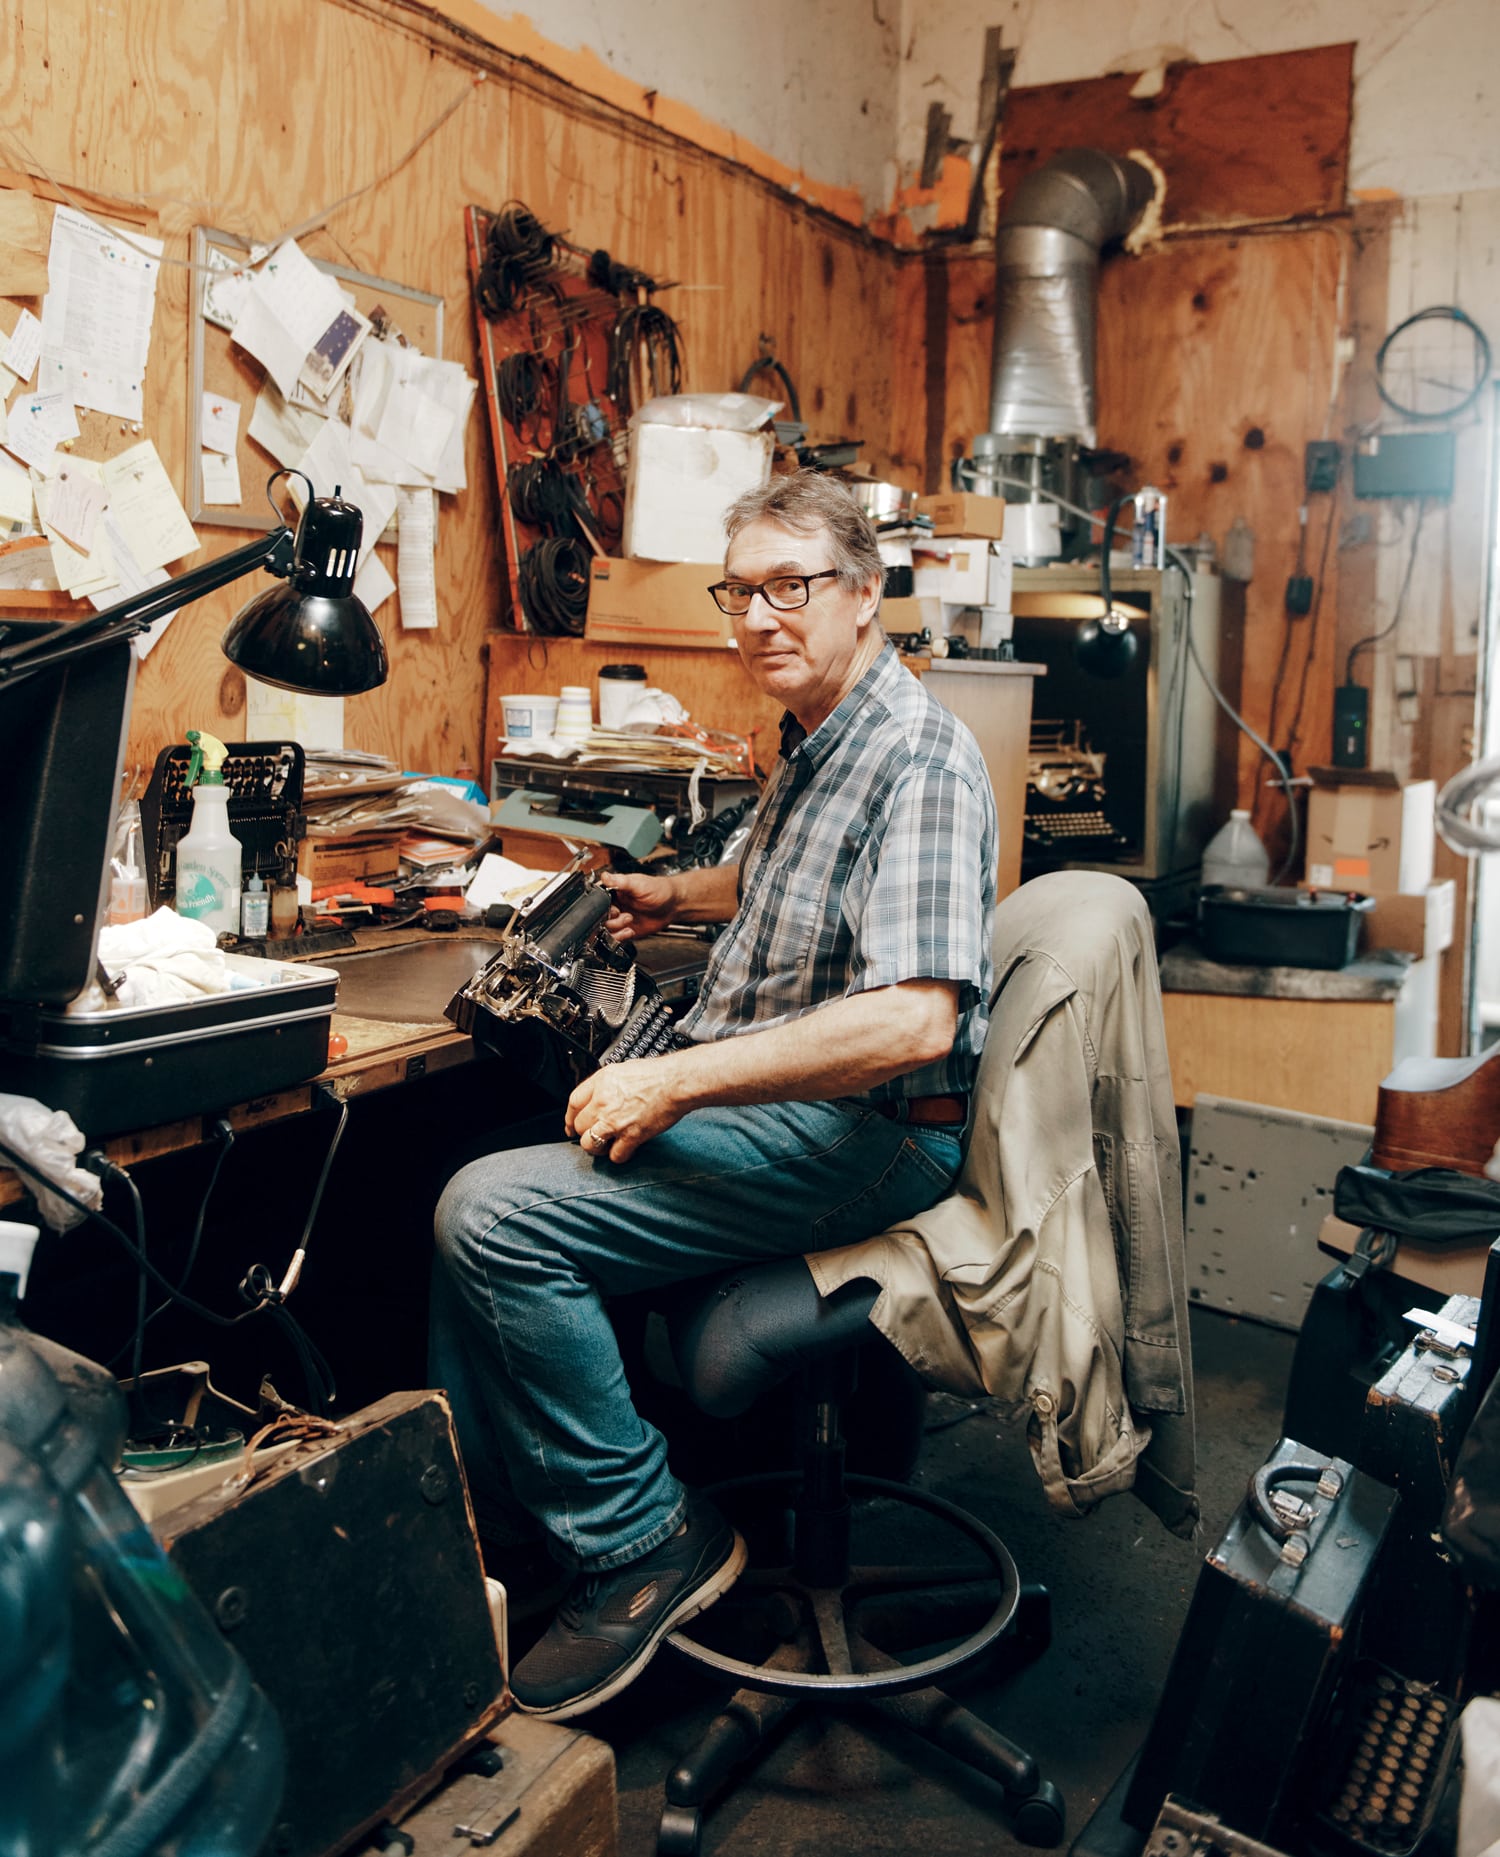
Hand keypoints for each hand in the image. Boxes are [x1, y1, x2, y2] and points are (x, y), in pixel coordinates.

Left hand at [565, 1057, 683, 1162]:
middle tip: (593, 1135)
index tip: (571, 1125)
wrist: (677, 1082)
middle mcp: (603, 1102)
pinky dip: (619, 1156)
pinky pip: (615, 1155)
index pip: (573, 1103)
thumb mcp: (623, 1070)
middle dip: (584, 1133)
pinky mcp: (630, 1136)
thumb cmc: (657, 1075)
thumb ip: (607, 1085)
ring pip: (589, 1144)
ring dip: (596, 1148)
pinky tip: (625, 1150)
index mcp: (601, 1082)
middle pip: (578, 1125)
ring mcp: (615, 1121)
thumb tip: (600, 1096)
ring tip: (606, 1145)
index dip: (570, 1117)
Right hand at [600, 870, 677, 940]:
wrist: (673, 905)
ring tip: (629, 920)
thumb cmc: (658, 890)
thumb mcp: (638, 883)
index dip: (602, 908)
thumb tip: (604, 876)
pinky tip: (630, 930)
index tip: (614, 908)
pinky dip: (620, 937)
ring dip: (616, 928)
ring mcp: (619, 919)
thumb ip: (620, 881)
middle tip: (624, 915)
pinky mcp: (625, 930)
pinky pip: (615, 938)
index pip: (597, 902)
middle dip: (610, 919)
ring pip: (605, 930)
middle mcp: (614, 906)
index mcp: (613, 892)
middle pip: (599, 918)